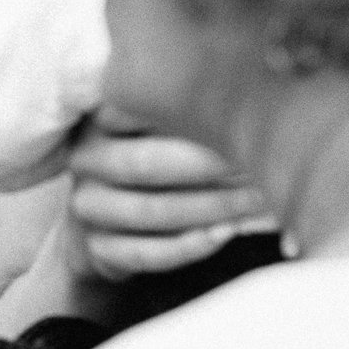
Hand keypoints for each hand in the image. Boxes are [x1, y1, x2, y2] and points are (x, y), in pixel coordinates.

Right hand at [65, 108, 276, 280]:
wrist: (112, 218)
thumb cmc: (161, 157)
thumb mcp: (165, 123)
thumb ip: (196, 111)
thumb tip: (263, 96)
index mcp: (99, 116)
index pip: (135, 108)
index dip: (190, 115)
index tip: (242, 115)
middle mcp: (85, 158)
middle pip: (144, 164)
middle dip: (209, 166)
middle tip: (261, 164)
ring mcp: (86, 205)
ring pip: (148, 211)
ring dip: (211, 208)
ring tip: (259, 201)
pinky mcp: (96, 248)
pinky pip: (144, 253)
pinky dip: (189, 246)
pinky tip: (226, 234)